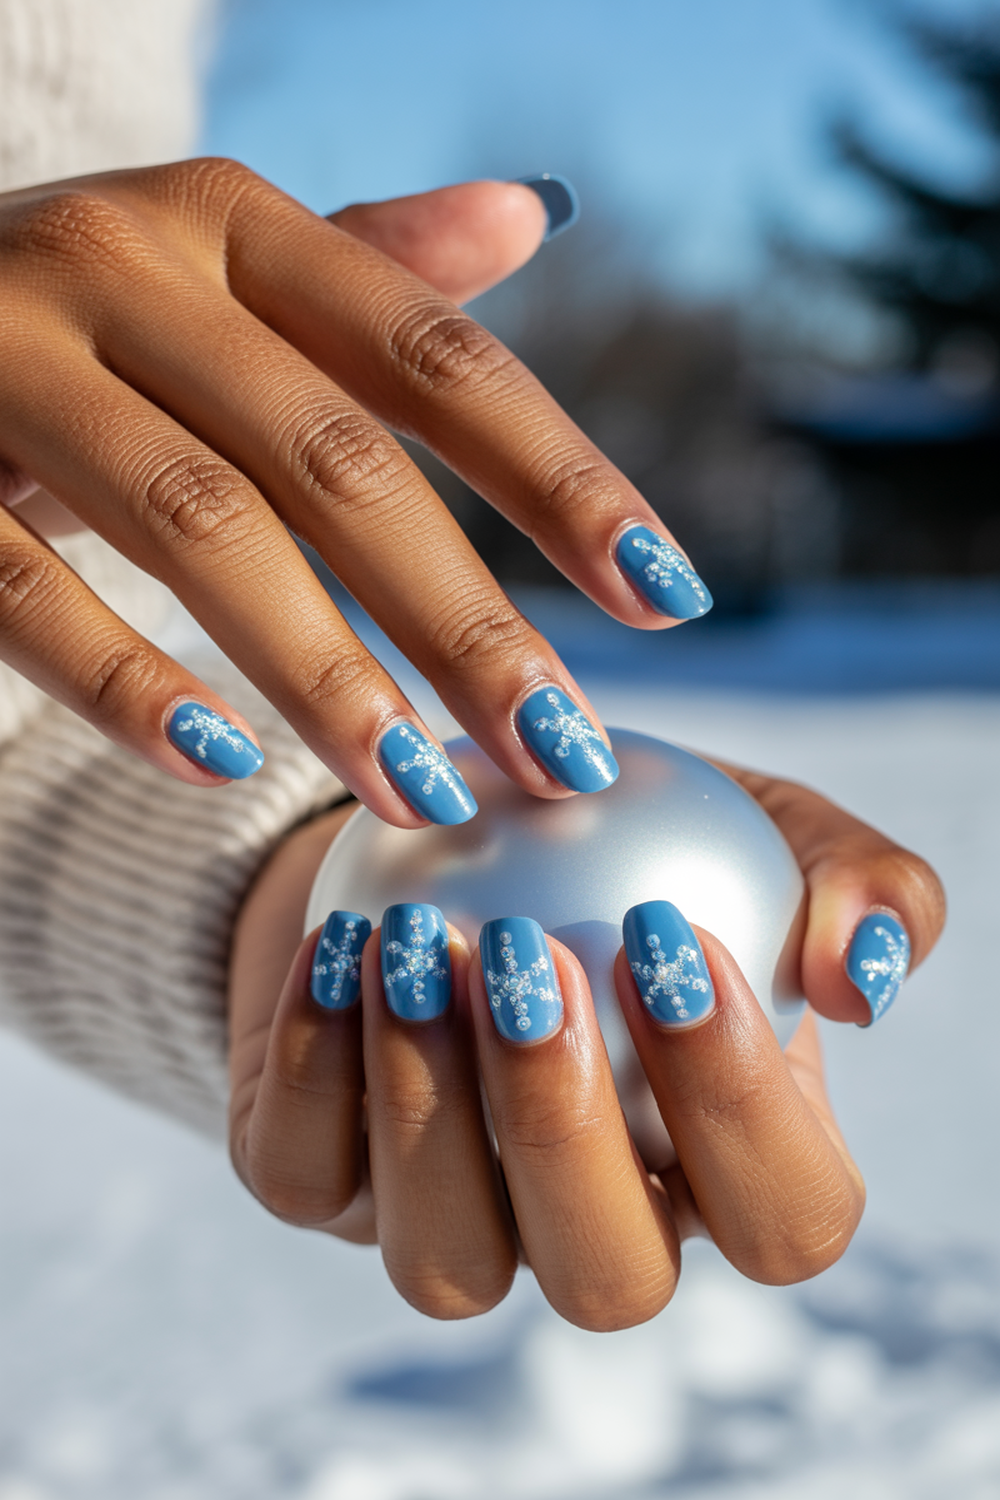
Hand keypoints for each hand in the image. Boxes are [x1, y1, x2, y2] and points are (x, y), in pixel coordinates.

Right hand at [0, 163, 708, 814]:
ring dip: (326, 676)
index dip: (562, 480)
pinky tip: (222, 766)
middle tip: (565, 754)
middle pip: (338, 461)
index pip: (435, 358)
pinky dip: (128, 683)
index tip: (667, 598)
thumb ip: (367, 265)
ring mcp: (10, 360)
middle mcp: (127, 267)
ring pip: (201, 529)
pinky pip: (29, 588)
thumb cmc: (84, 320)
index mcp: (232, 223)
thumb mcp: (221, 268)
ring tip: (421, 793)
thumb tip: (530, 218)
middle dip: (466, 623)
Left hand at [226, 762, 943, 1327]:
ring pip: (446, 1261)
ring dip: (428, 1100)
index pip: (785, 1218)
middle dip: (566, 1126)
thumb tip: (857, 978)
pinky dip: (315, 1063)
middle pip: (608, 1281)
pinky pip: (308, 1175)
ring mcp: (452, 1220)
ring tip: (416, 937)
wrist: (465, 830)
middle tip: (528, 949)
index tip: (671, 934)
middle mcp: (590, 1222)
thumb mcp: (761, 829)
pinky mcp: (322, 1183)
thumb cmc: (637, 837)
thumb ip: (852, 886)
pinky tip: (338, 945)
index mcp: (721, 1166)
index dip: (742, 1107)